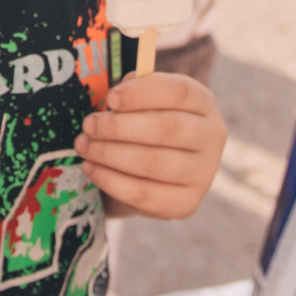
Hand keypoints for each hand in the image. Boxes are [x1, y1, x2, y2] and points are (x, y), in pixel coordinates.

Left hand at [76, 71, 223, 218]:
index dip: (142, 93)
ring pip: (153, 162)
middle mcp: (211, 136)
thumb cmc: (146, 123)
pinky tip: (91, 168)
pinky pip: (144, 194)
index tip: (110, 98)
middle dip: (119, 126)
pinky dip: (112, 181)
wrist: (158, 169)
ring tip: (84, 146)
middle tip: (88, 125)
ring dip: (110, 154)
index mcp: (203, 101)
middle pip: (166, 128)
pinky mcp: (187, 203)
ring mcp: (204, 173)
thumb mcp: (144, 101)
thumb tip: (115, 98)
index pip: (179, 91)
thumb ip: (133, 92)